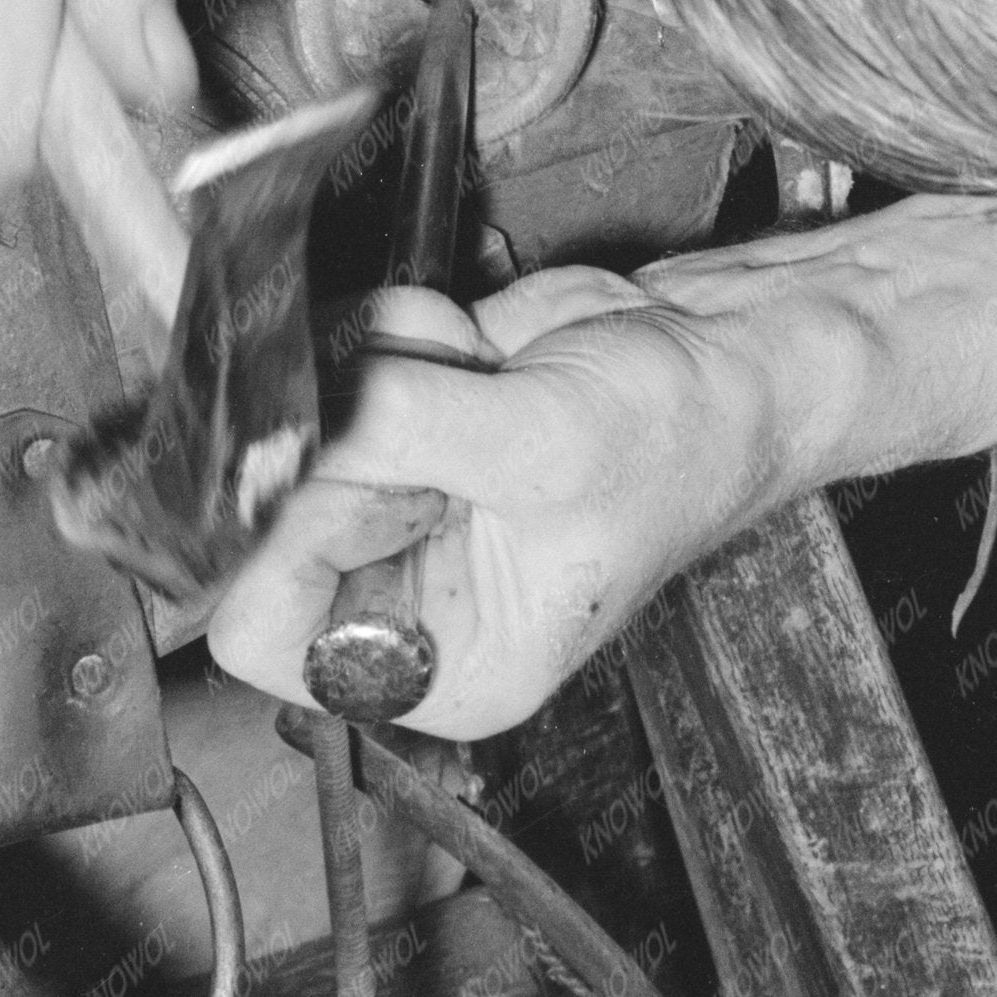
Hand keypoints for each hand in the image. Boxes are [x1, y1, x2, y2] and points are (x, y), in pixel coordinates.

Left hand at [203, 270, 791, 737]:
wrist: (734, 359)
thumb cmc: (685, 444)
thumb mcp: (543, 451)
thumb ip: (400, 432)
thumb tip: (282, 419)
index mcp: (437, 666)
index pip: (262, 629)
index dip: (275, 539)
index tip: (327, 459)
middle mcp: (402, 593)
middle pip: (268, 517)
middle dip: (345, 434)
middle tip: (432, 399)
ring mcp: (394, 499)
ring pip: (295, 422)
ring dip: (378, 368)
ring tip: (480, 369)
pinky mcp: (399, 418)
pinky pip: (331, 362)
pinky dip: (393, 330)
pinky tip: (478, 344)